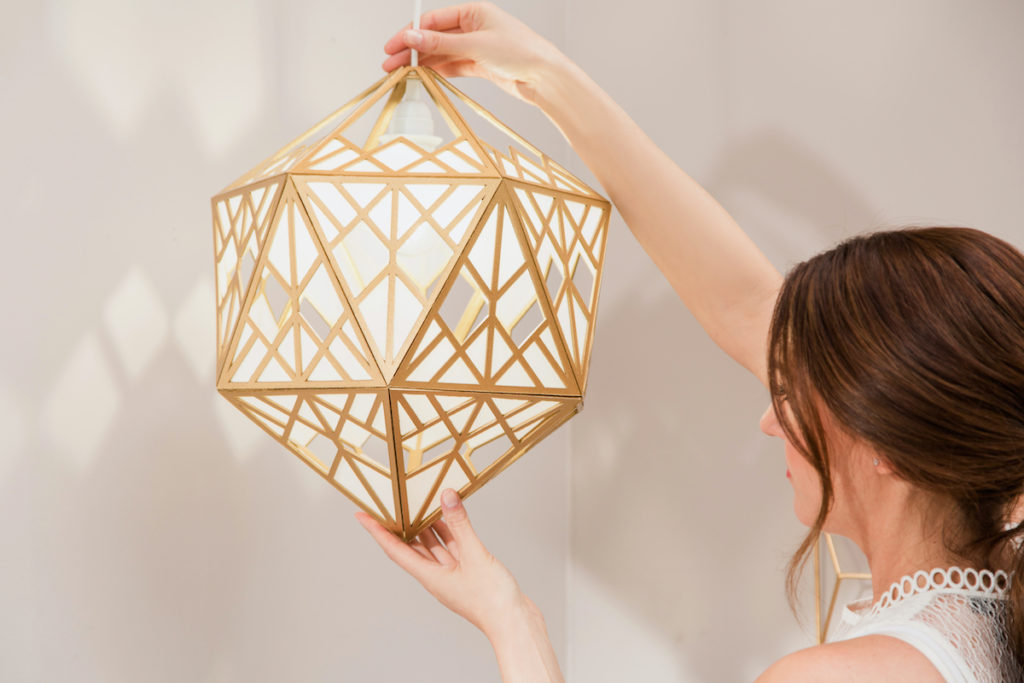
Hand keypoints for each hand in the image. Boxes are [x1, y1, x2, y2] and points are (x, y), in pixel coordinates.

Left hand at [355, 488, 532, 639]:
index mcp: (430, 577)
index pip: (396, 550)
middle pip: (412, 547)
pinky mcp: (467, 574)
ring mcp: (452, 576)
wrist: (515, 623)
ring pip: (434, 547)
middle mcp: (437, 577)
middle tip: (392, 504)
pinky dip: (450, 533)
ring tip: (420, 503)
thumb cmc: (493, 601)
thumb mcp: (475, 555)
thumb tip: (446, 497)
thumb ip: (460, 525)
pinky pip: (452, 549)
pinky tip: (451, 519)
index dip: (377, 532)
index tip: (363, 517)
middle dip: (401, 526)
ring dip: (427, 526)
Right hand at [381, 2, 565, 102]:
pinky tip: (422, 76)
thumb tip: (411, 36)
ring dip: (422, 63)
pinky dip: (437, 71)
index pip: (433, 20)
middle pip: (434, 37)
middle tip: (390, 63)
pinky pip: (452, 66)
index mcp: (473, 11)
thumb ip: (441, 42)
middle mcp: (473, 27)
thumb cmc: (520, 52)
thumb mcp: (476, 45)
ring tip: (401, 73)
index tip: (393, 46)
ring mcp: (476, 46)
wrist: (544, 78)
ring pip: (441, 53)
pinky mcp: (479, 65)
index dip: (411, 33)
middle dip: (412, 50)